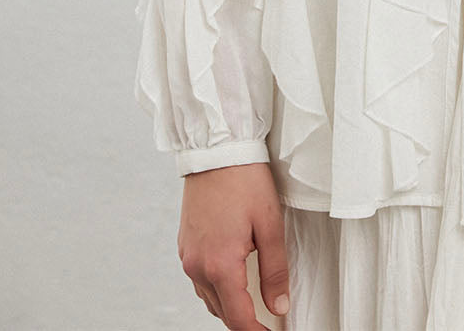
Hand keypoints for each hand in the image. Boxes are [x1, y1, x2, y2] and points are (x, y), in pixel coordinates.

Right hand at [178, 162, 290, 328]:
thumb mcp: (270, 224)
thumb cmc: (245, 180)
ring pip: (208, 297)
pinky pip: (199, 278)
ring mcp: (188, 256)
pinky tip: (231, 276)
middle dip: (243, 320)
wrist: (217, 150)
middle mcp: (198, 266)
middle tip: (266, 319)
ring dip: (228, 304)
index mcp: (220, 264)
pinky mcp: (185, 245)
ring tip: (251, 300)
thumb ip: (275, 270)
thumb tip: (279, 305)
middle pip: (221, 311)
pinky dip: (216, 286)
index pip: (238, 317)